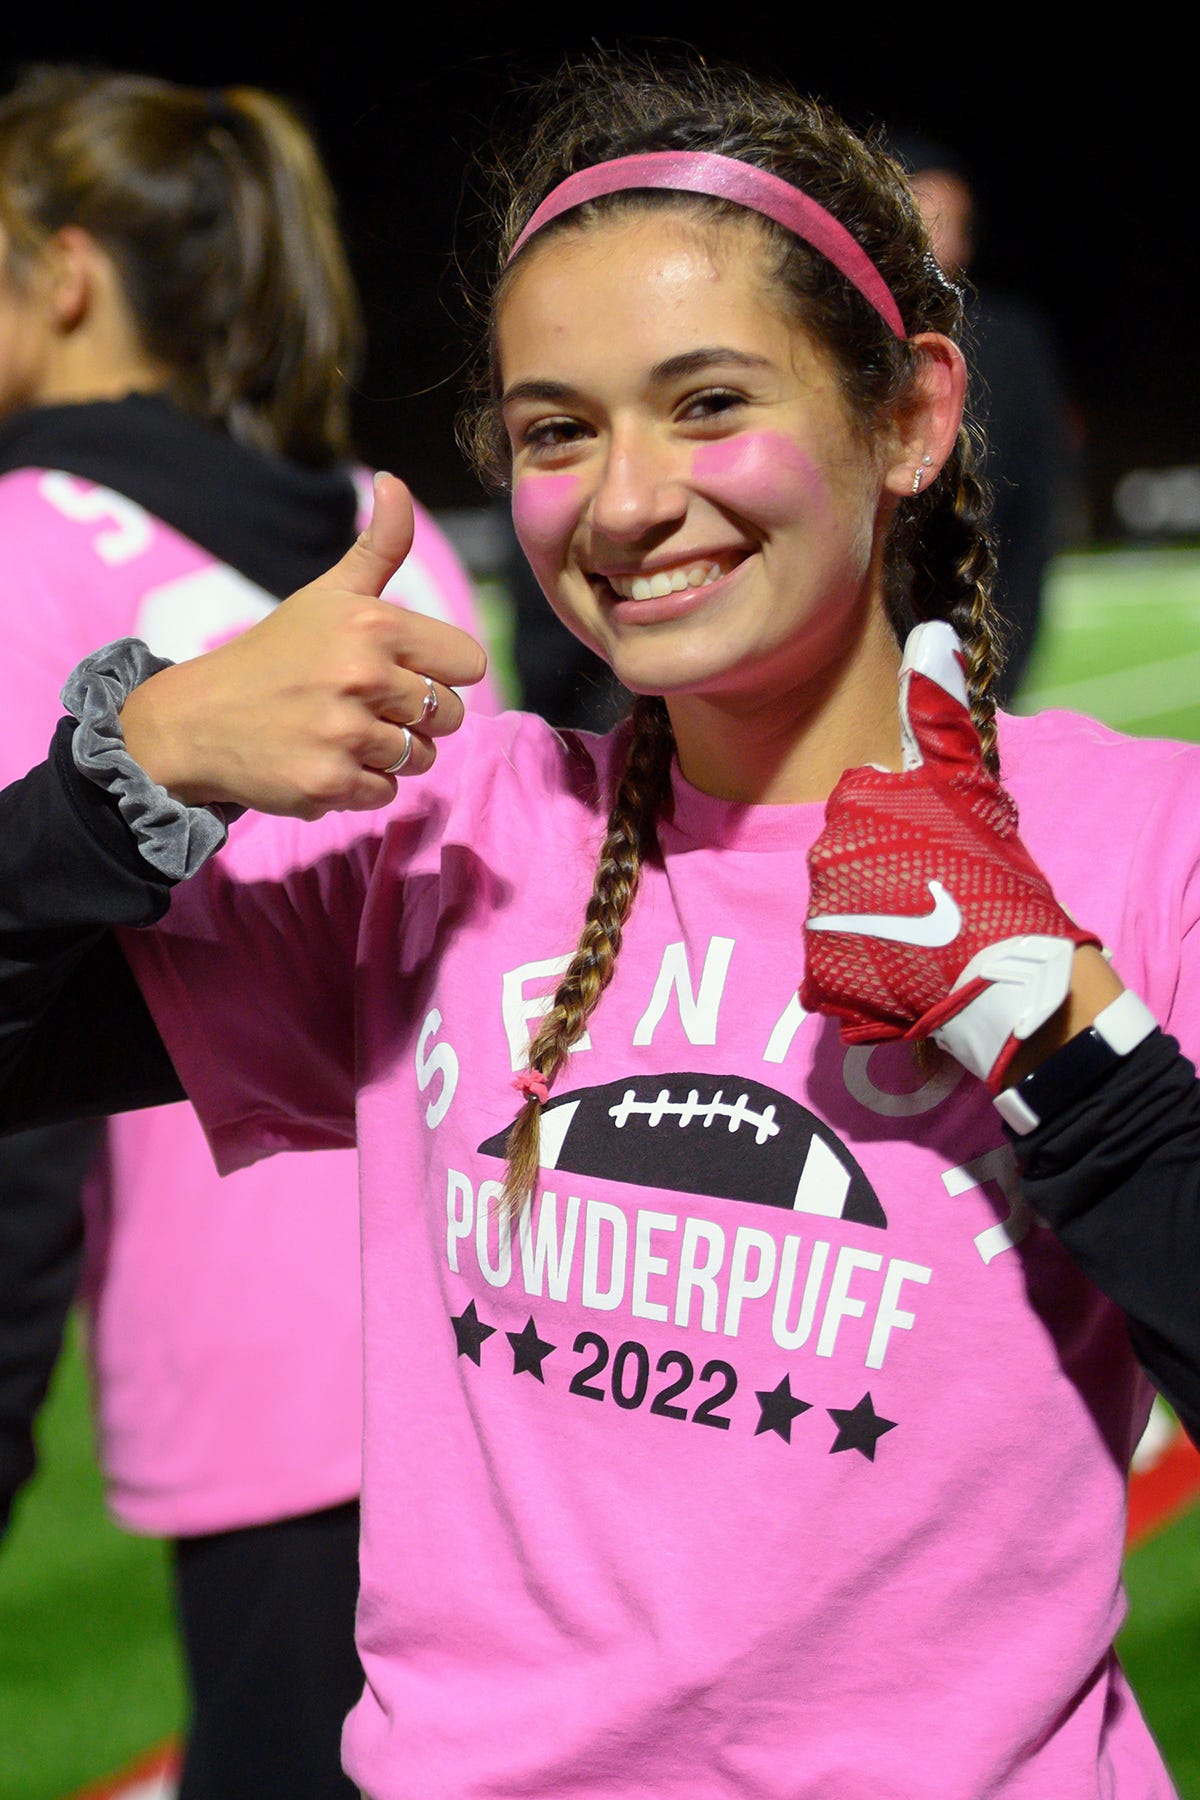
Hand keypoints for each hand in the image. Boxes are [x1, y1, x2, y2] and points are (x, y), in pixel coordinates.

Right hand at [120, 474, 487, 817]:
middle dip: (416, 716)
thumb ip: (379, 547)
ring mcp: (345, 734)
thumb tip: (396, 482)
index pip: (467, 664)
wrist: (197, 718)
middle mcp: (362, 676)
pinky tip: (324, 759)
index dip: (439, 671)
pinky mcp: (329, 783)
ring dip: (391, 753)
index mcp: (373, 624)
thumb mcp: (327, 593)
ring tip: (342, 730)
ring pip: (423, 758)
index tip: (401, 670)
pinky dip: (361, 785)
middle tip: (364, 704)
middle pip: (450, 715)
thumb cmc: (276, 653)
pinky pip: (386, 793)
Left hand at [801, 621, 1100, 1089]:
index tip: (934, 850)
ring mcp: (819, 918)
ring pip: (840, 913)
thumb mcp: (971, 782)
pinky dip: (862, 972)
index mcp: (854, 803)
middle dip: (883, 875)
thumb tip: (933, 628)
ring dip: (873, 923)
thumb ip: (941, 710)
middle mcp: (823, 855)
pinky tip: (905, 973)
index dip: (900, 829)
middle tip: (933, 896)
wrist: (1006, 971)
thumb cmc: (994, 872)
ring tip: (923, 940)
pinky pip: (834, 969)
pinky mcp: (821, 976)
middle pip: (846, 860)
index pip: (860, 806)